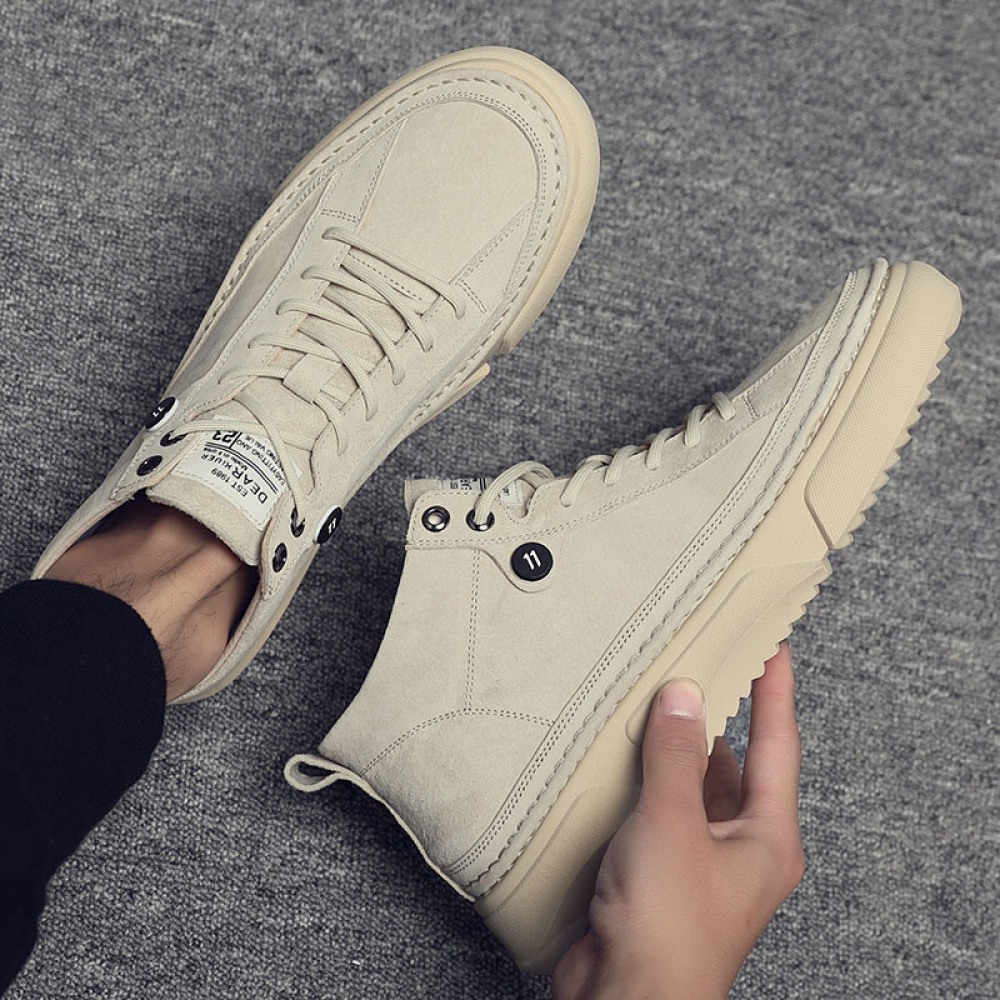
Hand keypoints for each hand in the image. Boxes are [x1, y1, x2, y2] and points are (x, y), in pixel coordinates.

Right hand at [552, 642, 803, 999]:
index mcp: (766, 836)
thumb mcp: (674, 822)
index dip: (775, 690)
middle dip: (713, 717)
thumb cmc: (668, 929)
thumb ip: (677, 754)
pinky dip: (640, 784)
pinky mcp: (660, 875)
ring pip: (689, 788)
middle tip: (696, 665)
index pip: (777, 743)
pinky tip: (615, 761)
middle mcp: (738, 847)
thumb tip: (684, 696)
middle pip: (732, 763)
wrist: (625, 999)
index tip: (772, 645)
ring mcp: (698, 862)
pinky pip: (656, 812)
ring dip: (670, 752)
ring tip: (648, 704)